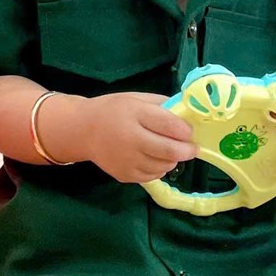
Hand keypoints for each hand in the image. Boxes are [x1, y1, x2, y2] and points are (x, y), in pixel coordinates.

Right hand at [47, 92, 197, 183]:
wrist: (83, 130)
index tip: (190, 131)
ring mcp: (127, 160)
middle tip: (192, 148)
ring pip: (164, 166)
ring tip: (169, 151)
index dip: (185, 130)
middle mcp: (130, 139)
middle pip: (170, 150)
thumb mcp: (136, 99)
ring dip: (173, 160)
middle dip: (187, 150)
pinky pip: (153, 176)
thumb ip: (161, 105)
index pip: (169, 125)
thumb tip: (187, 115)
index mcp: (134, 115)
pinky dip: (159, 168)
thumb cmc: (113, 111)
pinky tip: (154, 158)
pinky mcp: (124, 175)